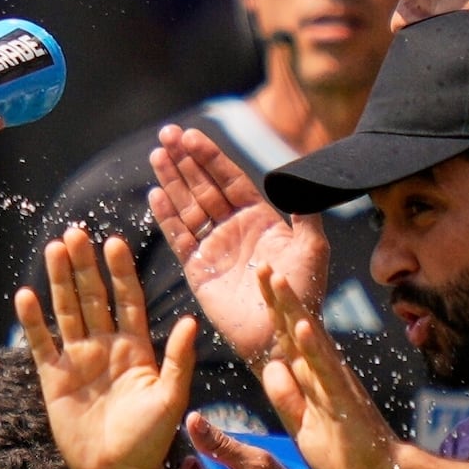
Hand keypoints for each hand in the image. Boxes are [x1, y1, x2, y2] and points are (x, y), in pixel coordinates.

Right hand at [16, 228, 197, 468]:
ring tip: (53, 248)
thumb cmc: (149, 440)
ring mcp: (78, 360)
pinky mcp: (54, 378)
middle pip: (93, 297)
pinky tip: (25, 295)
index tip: (114, 242)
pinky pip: (42, 343)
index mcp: (136, 349)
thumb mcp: (171, 397)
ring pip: (67, 311)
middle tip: (76, 233)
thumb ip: (177, 359)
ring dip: (59, 281)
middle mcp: (106, 347)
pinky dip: (33, 321)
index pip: (127, 300)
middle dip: (84, 265)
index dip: (120, 272)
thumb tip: (190, 322)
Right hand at [148, 126, 327, 362]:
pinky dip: (167, 216)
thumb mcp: (312, 249)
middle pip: (203, 186)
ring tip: (156, 155)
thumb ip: (306, 214)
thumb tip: (301, 180)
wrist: (280, 333)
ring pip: (187, 206)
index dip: (210, 157)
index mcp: (259, 218)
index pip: (229, 179)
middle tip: (166, 135)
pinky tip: (155, 195)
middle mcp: (233, 228)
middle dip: (185, 160)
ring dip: (171, 180)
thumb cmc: (301, 293)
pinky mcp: (197, 269)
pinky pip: (179, 237)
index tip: (191, 136)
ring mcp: (213, 247)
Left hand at [258, 266, 401, 468]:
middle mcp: (324, 372)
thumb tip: (272, 365)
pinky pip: (327, 370)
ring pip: (311, 339)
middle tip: (262, 264)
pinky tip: (303, 325)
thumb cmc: (342, 452)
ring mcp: (335, 381)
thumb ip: (286, 396)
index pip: (287, 337)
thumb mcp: (301, 424)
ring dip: (294, 308)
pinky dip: (315, 347)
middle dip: (279, 296)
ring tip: (278, 279)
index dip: (273, 310)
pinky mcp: (344, 398)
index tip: (259, 280)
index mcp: (312, 377)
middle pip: (296, 328)